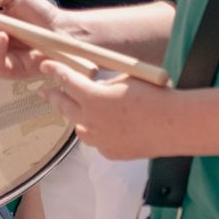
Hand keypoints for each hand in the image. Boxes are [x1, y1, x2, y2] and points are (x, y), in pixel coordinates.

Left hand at [39, 60, 169, 160]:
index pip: (66, 81)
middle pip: (64, 106)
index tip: (45, 65)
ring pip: (79, 128)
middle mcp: (90, 121)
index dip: (54, 71)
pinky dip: (98, 133)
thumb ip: (104, 85)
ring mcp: (99, 140)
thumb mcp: (125, 79)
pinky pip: (97, 141)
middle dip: (52, 96)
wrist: (175, 125)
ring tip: (76, 111)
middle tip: (44, 90)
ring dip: (77, 117)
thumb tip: (95, 89)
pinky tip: (106, 128)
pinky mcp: (110, 153)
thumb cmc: (154, 96)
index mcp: (93, 97)